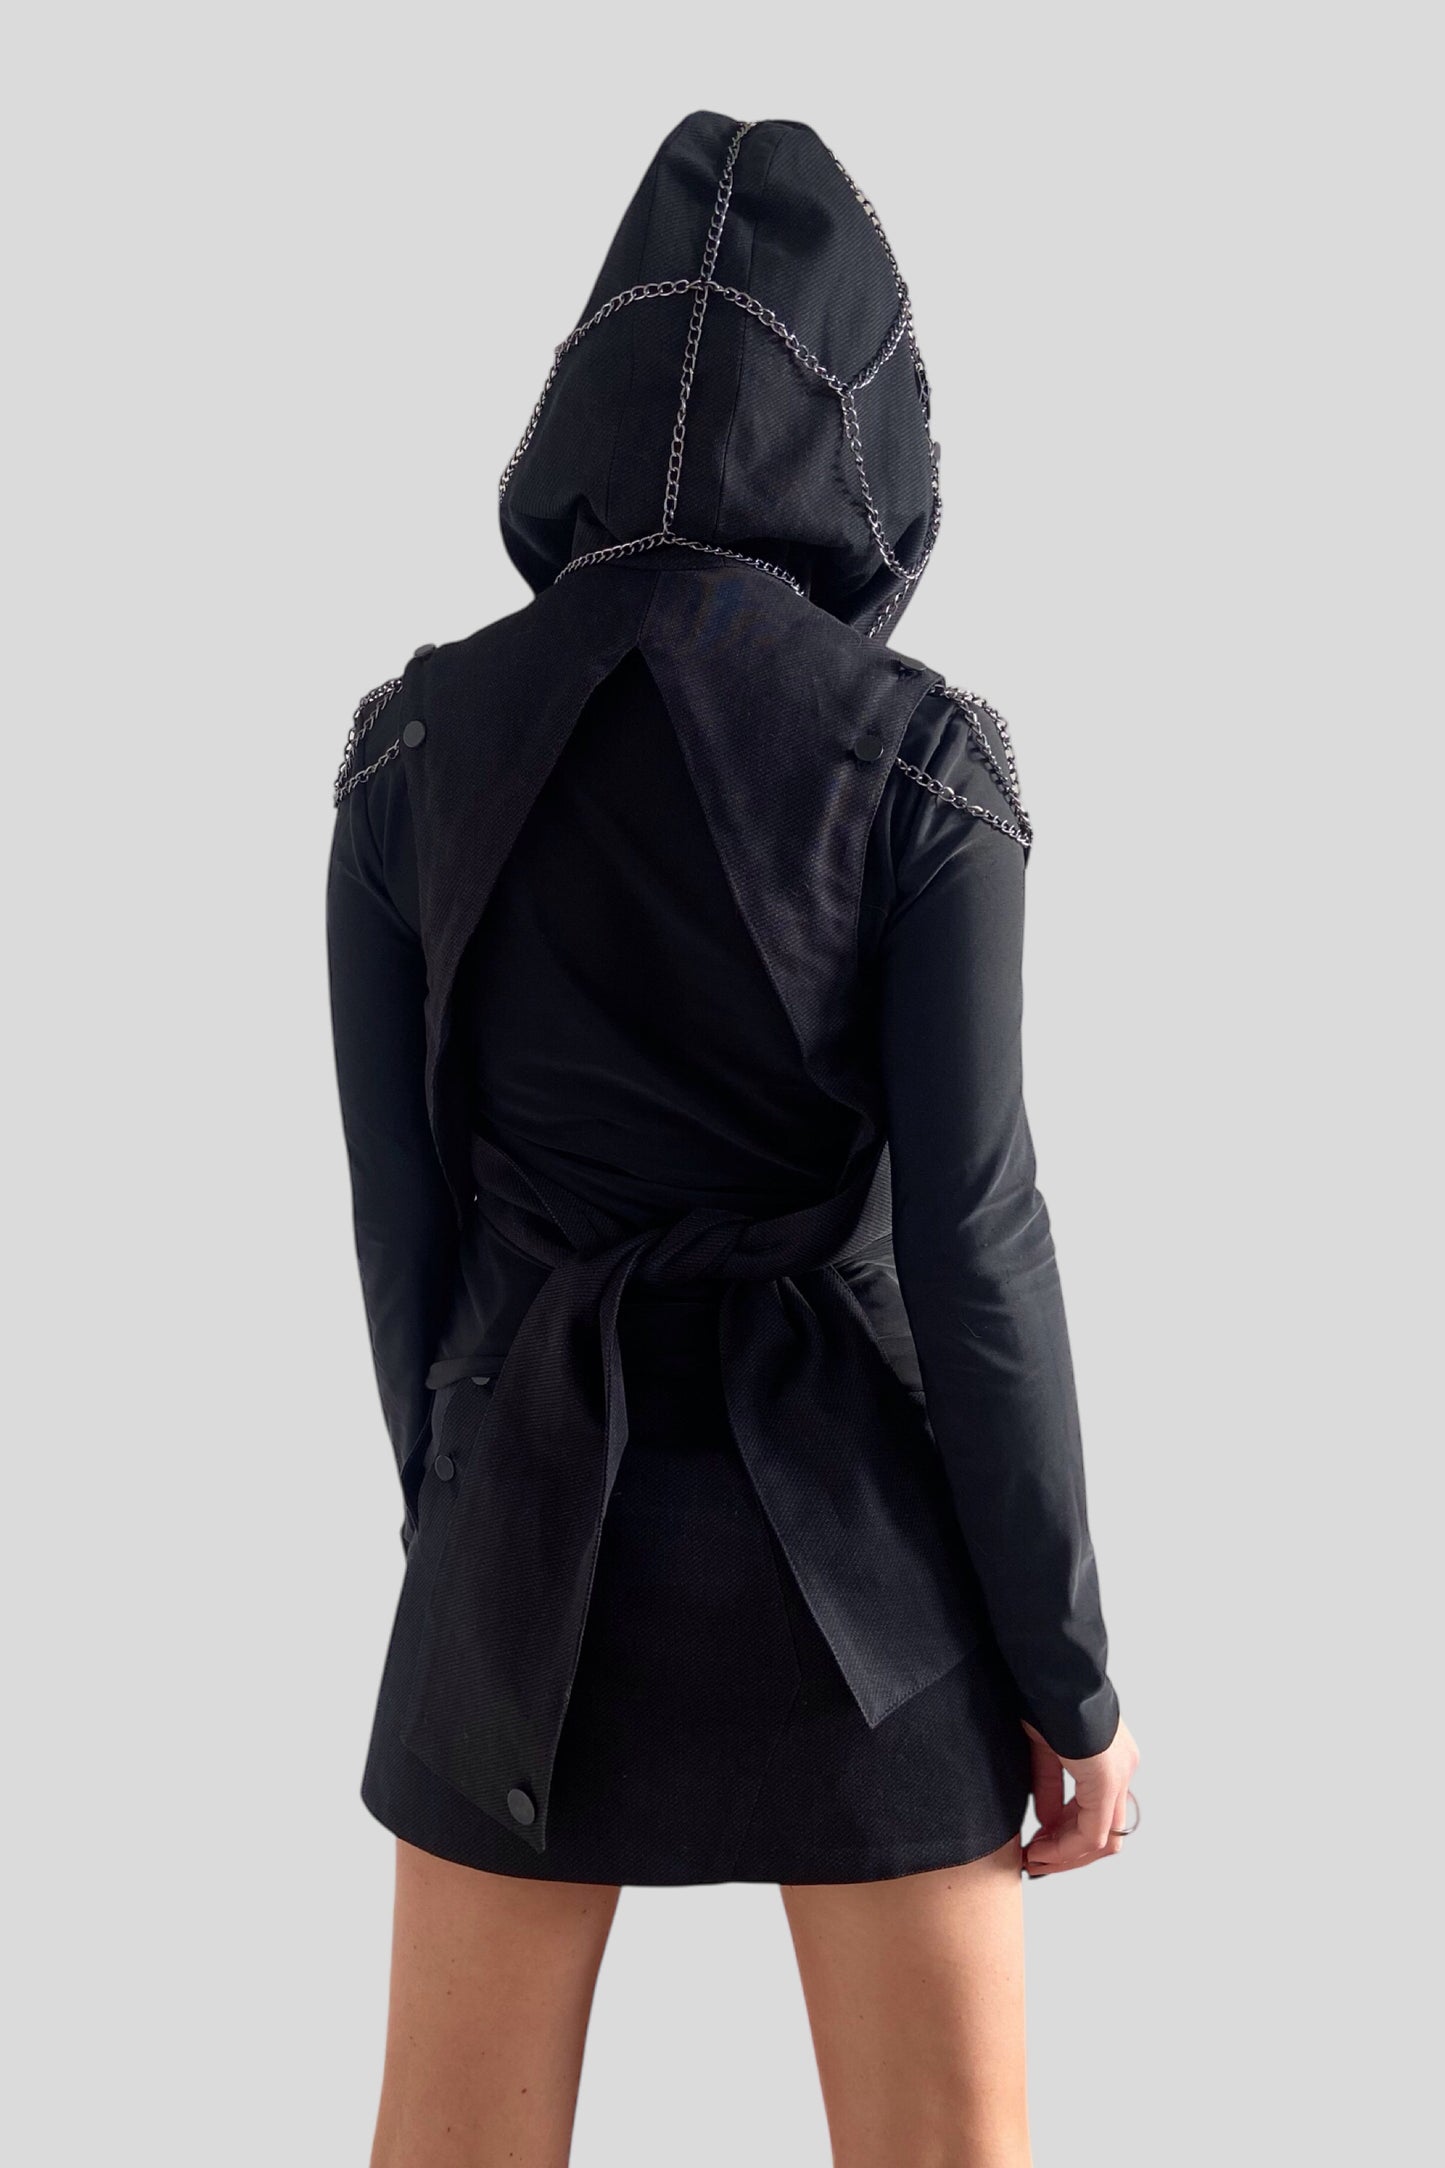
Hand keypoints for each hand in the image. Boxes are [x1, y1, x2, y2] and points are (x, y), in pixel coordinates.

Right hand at [1021, 1714, 1138, 1877]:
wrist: (1049, 1673)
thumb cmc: (1042, 1698)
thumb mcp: (1044, 1751)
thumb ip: (1050, 1788)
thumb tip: (1047, 1824)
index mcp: (1110, 1758)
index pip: (1097, 1813)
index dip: (1066, 1837)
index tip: (1036, 1845)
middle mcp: (1122, 1769)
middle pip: (1105, 1832)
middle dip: (1067, 1853)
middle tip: (1035, 1861)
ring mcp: (1118, 1776)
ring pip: (1102, 1839)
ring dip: (1066, 1856)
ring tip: (1034, 1859)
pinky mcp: (1106, 1781)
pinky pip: (1092, 1833)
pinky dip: (1065, 1848)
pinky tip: (1040, 1849)